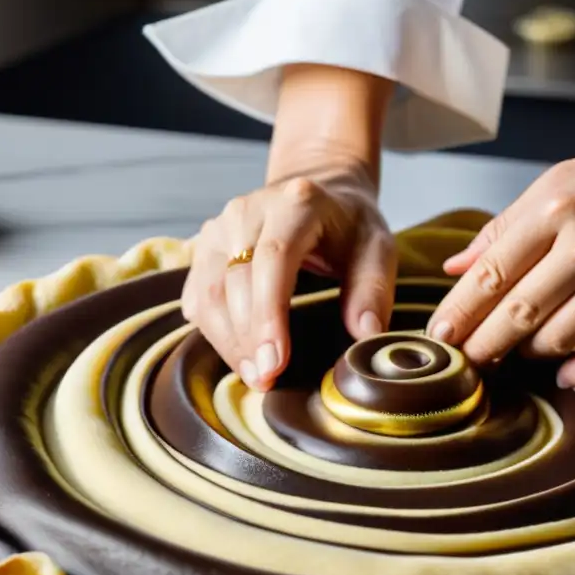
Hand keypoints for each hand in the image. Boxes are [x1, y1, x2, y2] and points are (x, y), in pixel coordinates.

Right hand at [182, 164, 394, 390]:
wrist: (320, 194)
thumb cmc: (349, 227)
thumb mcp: (377, 249)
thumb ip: (373, 289)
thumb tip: (365, 333)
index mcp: (296, 204)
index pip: (272, 260)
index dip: (269, 315)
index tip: (276, 361)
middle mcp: (248, 211)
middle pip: (234, 281)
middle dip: (248, 339)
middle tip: (268, 380)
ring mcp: (219, 228)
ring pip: (207, 292)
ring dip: (227, 341)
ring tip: (255, 376)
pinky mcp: (204, 248)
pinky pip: (197, 296)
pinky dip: (214, 331)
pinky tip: (238, 354)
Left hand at [428, 141, 574, 387]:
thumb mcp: (566, 183)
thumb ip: (507, 226)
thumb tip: (455, 267)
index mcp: (557, 206)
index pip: (491, 272)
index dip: (459, 311)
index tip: (440, 337)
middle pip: (517, 311)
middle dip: (483, 345)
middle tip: (468, 364)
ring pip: (558, 337)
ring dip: (532, 355)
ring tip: (522, 356)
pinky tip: (565, 376)